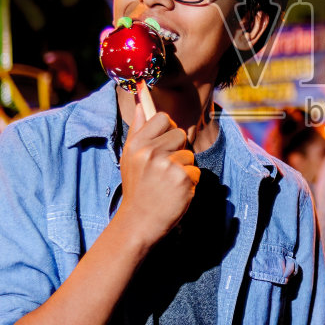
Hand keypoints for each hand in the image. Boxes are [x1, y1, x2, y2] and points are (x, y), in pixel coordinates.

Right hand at [117, 99, 198, 250]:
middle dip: (178, 150)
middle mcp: (150, 152)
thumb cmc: (137, 188)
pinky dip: (189, 182)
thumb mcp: (129, 158)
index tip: (164, 143)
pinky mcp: (182, 179)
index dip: (168, 129)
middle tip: (164, 170)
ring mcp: (167, 165)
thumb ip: (137, 129)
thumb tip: (141, 102)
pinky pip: (195, 171)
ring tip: (167, 183)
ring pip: (189, 154)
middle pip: (180, 134)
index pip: (163, 118)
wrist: (139, 222)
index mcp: (137, 144)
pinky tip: (174, 192)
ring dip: (184, 168)